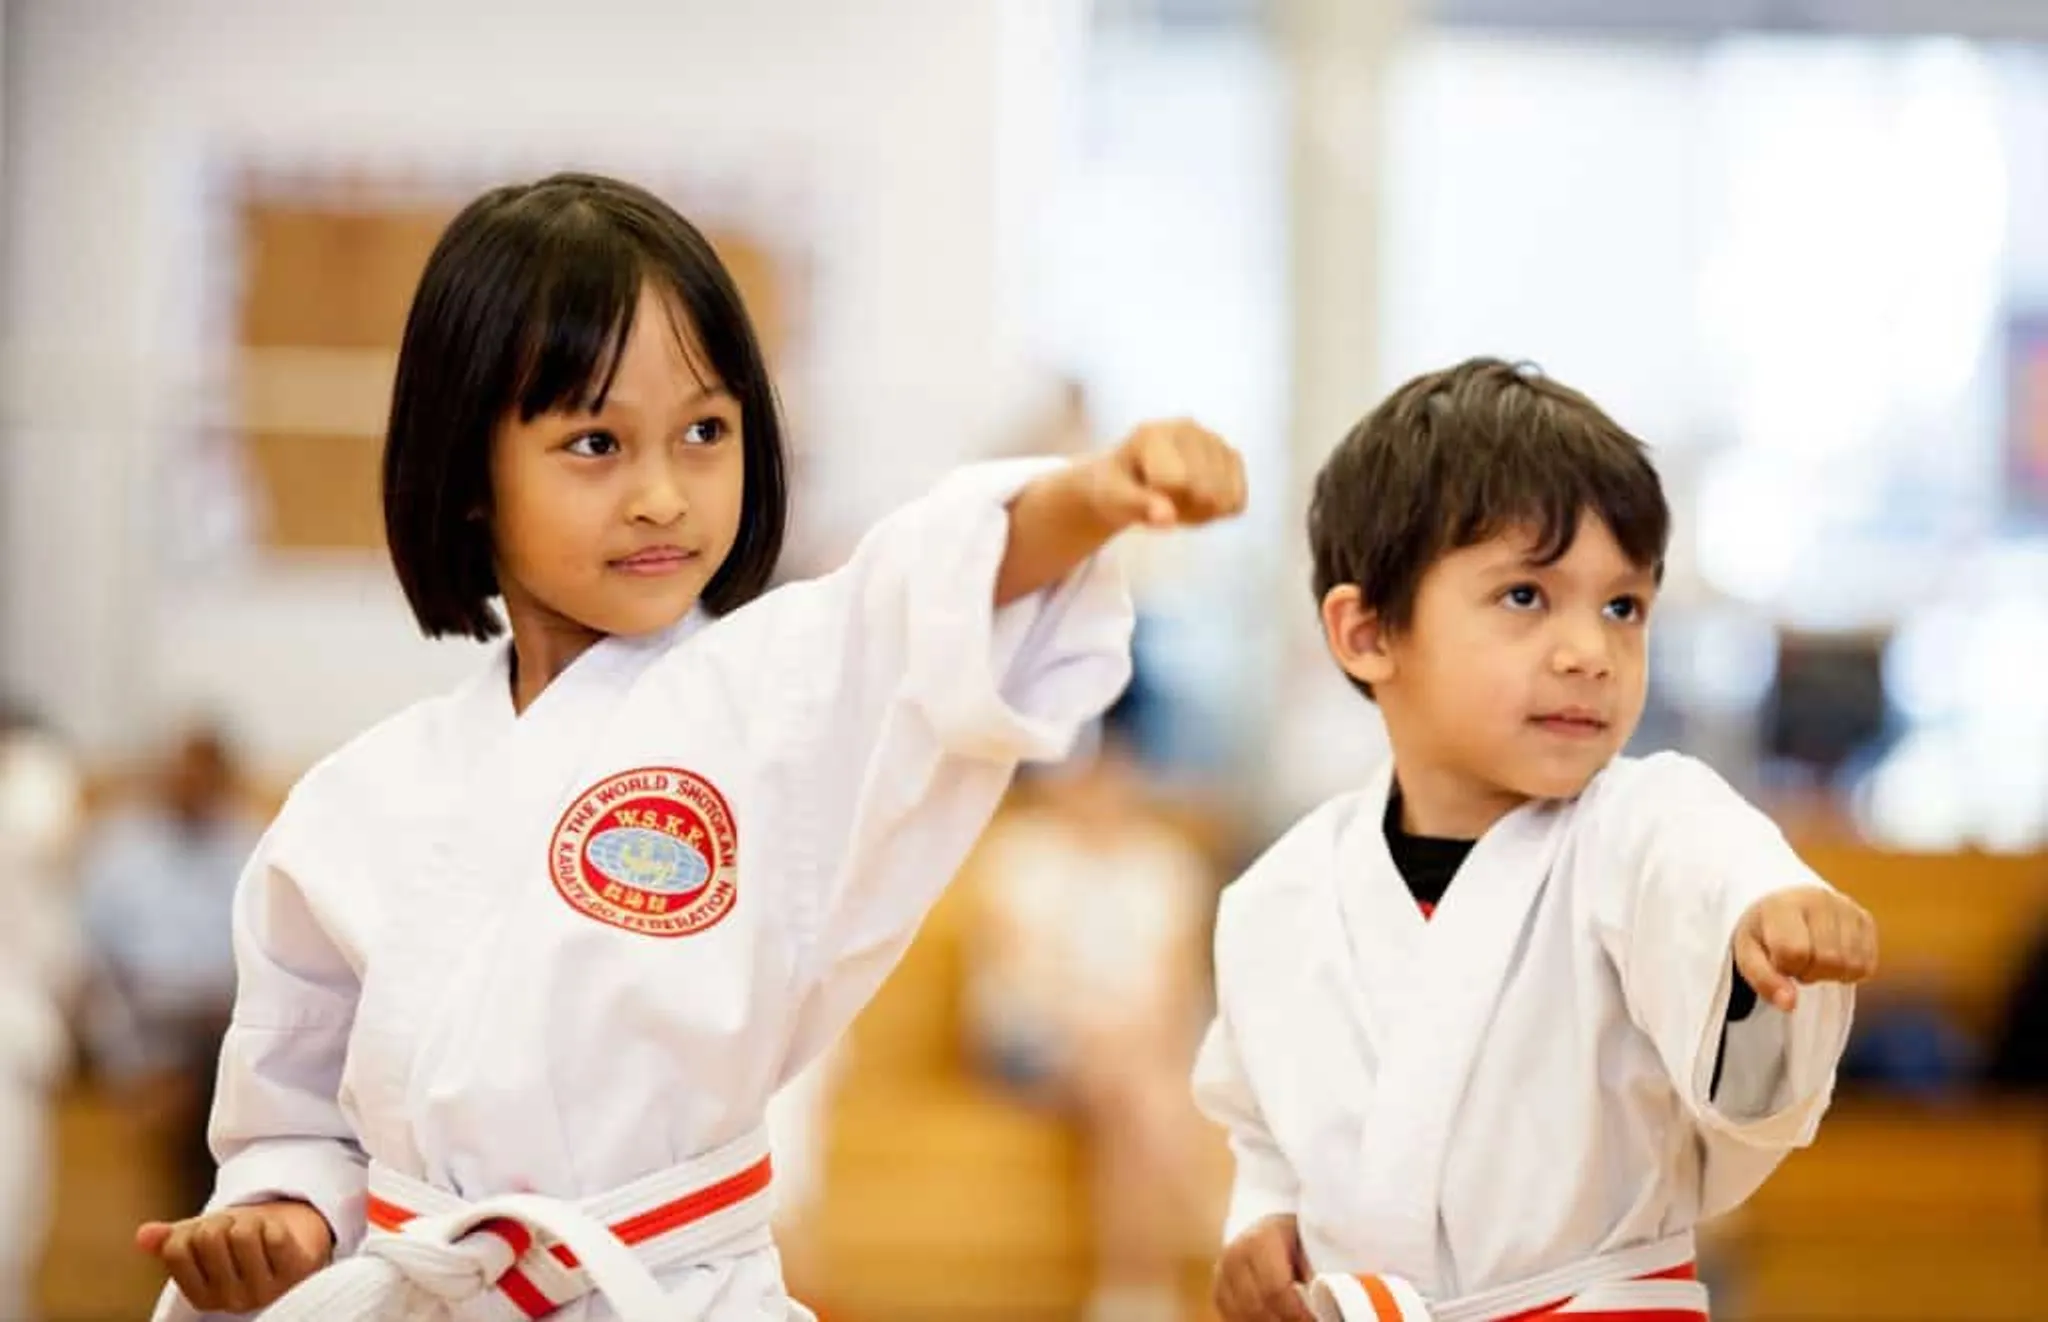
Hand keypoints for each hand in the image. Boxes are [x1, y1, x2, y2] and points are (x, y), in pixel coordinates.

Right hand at [137, 1200, 333, 1313]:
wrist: (294, 1239)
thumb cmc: (243, 1241)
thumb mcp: (203, 1238)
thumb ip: (171, 1239)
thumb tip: (143, 1235)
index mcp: (200, 1296)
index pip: (176, 1249)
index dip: (193, 1228)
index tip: (209, 1234)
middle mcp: (229, 1301)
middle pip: (209, 1237)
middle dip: (223, 1221)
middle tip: (237, 1229)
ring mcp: (264, 1291)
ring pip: (242, 1233)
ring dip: (251, 1220)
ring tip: (258, 1233)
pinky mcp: (295, 1274)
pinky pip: (274, 1235)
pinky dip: (275, 1225)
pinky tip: (279, 1237)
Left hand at [1083, 418, 1246, 530]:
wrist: (1125, 480)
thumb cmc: (1115, 488)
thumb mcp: (1113, 499)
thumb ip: (1137, 505)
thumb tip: (1167, 518)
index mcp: (1154, 434)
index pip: (1179, 481)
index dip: (1164, 504)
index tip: (1144, 501)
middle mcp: (1188, 428)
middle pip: (1207, 491)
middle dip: (1185, 510)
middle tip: (1159, 504)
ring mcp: (1213, 440)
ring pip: (1225, 498)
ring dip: (1201, 513)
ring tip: (1176, 501)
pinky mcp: (1230, 455)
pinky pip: (1238, 501)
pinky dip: (1220, 512)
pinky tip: (1197, 502)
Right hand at [1215, 1213, 1315, 1321]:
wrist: (1266, 1224)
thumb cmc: (1293, 1234)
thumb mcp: (1307, 1241)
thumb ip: (1312, 1267)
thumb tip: (1320, 1293)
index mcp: (1259, 1242)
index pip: (1275, 1289)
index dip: (1296, 1312)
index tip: (1313, 1320)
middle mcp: (1235, 1257)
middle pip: (1257, 1306)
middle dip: (1284, 1321)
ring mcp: (1222, 1273)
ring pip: (1242, 1314)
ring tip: (1289, 1320)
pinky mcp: (1218, 1289)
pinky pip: (1230, 1316)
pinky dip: (1250, 1321)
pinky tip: (1271, 1319)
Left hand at [1734, 886, 1878, 1011]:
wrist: (1785, 904)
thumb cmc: (1765, 932)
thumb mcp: (1749, 953)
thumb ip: (1763, 980)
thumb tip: (1789, 1005)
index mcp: (1783, 905)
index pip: (1795, 951)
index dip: (1786, 968)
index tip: (1776, 960)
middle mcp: (1819, 900)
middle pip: (1829, 959)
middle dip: (1809, 972)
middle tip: (1795, 961)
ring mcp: (1846, 908)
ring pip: (1851, 965)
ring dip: (1829, 973)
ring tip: (1812, 958)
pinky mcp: (1865, 919)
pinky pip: (1867, 965)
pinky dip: (1847, 972)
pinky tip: (1830, 959)